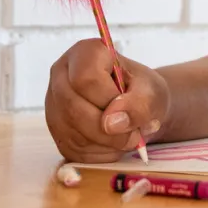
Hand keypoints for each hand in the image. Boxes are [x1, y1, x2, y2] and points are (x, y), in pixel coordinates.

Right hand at [45, 39, 169, 162]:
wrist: (138, 108)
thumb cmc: (143, 92)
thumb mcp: (153, 93)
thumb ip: (139, 104)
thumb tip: (112, 123)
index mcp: (83, 54)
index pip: (85, 78)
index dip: (109, 99)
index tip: (129, 107)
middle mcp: (61, 77)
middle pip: (74, 108)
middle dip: (110, 130)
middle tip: (134, 134)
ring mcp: (54, 106)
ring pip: (73, 133)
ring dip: (107, 143)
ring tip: (126, 136)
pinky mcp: (57, 133)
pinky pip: (74, 150)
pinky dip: (100, 153)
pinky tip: (113, 143)